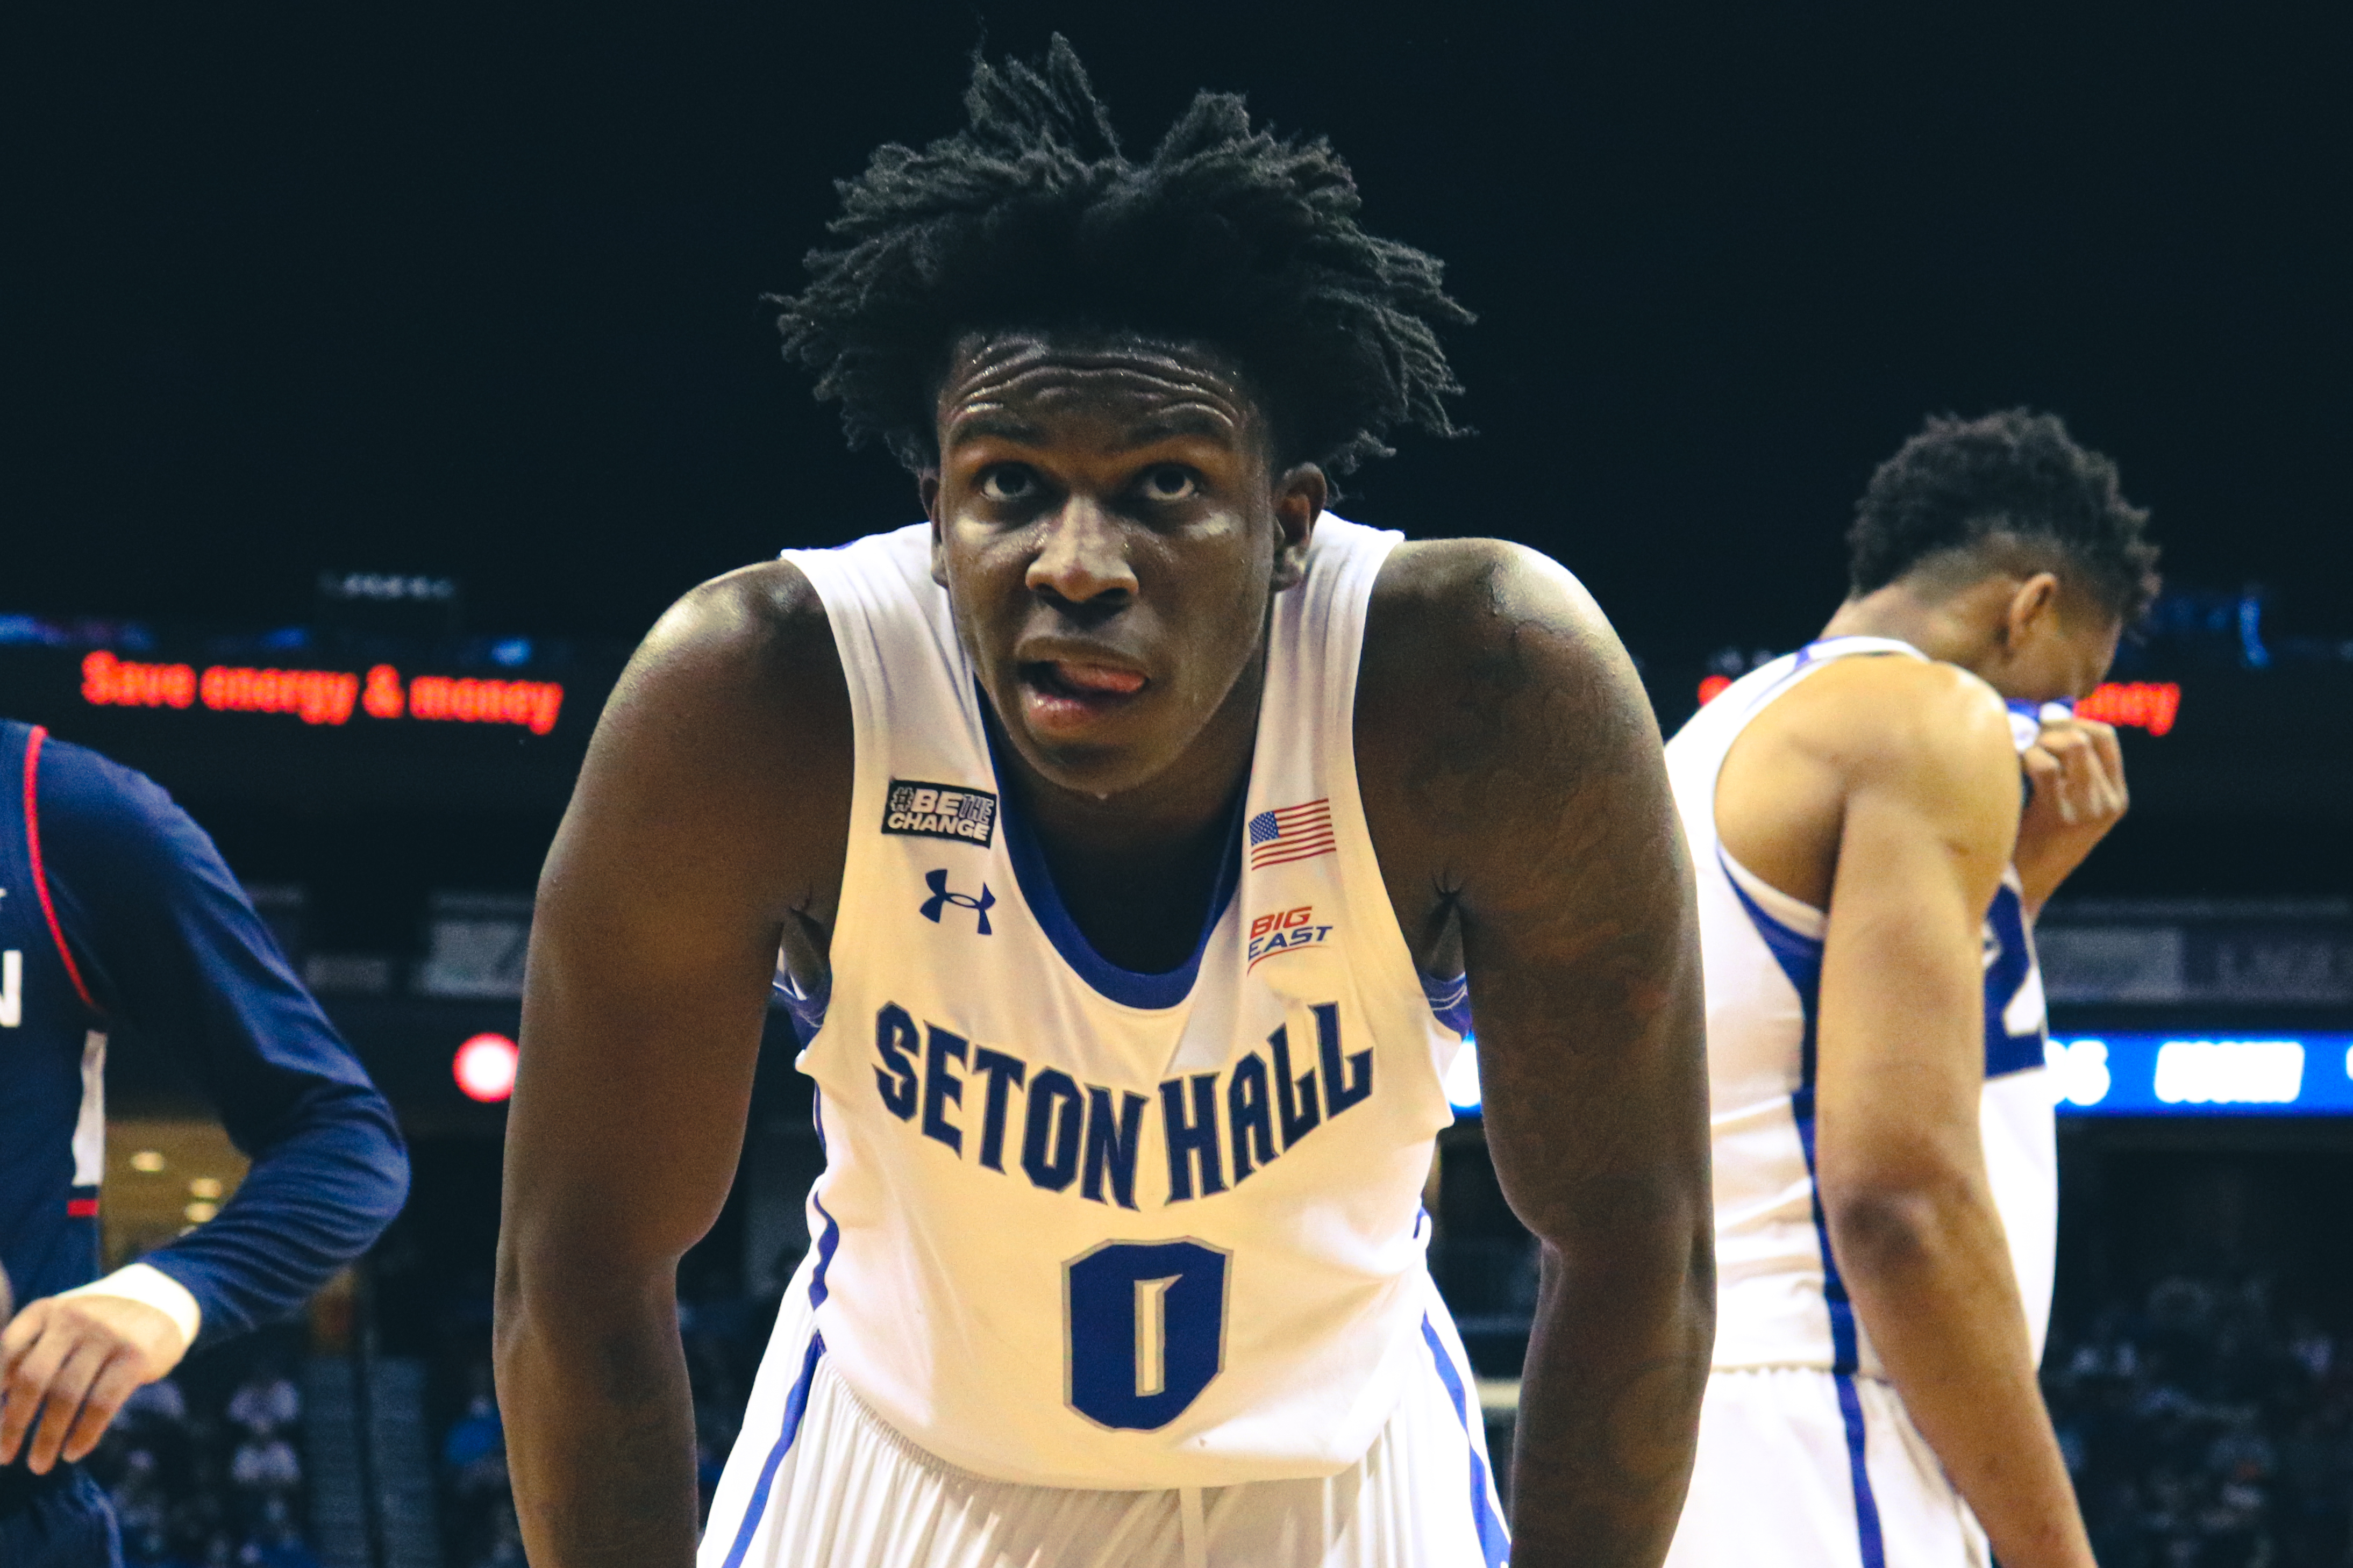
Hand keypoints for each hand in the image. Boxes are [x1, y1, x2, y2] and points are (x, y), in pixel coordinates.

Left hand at [0, 1293, 188, 1471]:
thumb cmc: (97, 1326)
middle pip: (33, 1378)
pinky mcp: (136, 1356)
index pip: (7, 1352)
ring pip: (66, 1395)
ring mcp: (107, 1336)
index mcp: (46, 1311)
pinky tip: (73, 1453)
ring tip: (39, 1465)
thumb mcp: (61, 1324)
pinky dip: (84, 1434)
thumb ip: (30, 1354)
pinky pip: (102, 1403)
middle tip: (5, 1456)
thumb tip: (0, 1415)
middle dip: (14, 1423)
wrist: (162, 1299)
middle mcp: (73, 1319)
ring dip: (47, 1438)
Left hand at [2015, 715, 2127, 915]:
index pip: (2106, 736)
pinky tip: (2008, 769)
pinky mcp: (2061, 815)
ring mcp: (2088, 808)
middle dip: (2049, 728)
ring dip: (2036, 742)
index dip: (2072, 720)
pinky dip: (2022, 758)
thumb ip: (2065, 765)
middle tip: (2023, 739)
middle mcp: (2108, 801)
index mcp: (2115, 796)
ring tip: (2016, 758)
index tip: (2042, 724)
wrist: (2022, 888)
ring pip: (2069, 744)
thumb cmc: (2030, 838)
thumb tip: (2049, 711)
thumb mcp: (2062, 802)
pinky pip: (2044, 765)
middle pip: (2087, 736)